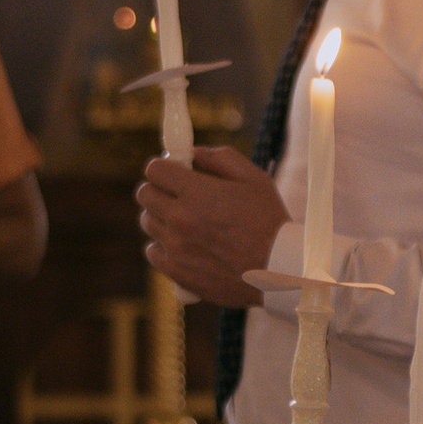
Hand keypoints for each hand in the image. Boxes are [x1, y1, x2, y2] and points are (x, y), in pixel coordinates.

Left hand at [139, 147, 289, 307]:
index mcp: (197, 192)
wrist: (278, 271)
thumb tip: (193, 153)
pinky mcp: (176, 271)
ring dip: (161, 216)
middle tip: (177, 193)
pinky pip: (152, 251)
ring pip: (147, 222)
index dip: (164, 167)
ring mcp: (175, 247)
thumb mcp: (254, 179)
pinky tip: (183, 243)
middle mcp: (180, 219)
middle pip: (144, 194)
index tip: (174, 172)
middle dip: (159, 188)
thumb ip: (221, 158)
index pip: (154, 170)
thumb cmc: (269, 222)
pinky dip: (163, 245)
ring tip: (185, 220)